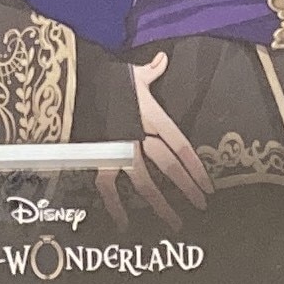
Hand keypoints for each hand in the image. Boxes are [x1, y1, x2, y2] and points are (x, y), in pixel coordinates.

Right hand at [95, 51, 213, 230]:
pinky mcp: (99, 156)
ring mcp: (119, 148)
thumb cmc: (106, 77)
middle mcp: (138, 134)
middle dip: (186, 187)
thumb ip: (151, 71)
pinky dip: (114, 205)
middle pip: (168, 165)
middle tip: (201, 206)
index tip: (209, 184)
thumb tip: (163, 59)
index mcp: (151, 115)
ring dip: (160, 204)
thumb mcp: (132, 73)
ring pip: (144, 181)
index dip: (196, 166)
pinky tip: (123, 224)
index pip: (180, 144)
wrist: (74, 83)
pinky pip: (108, 185)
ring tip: (174, 223)